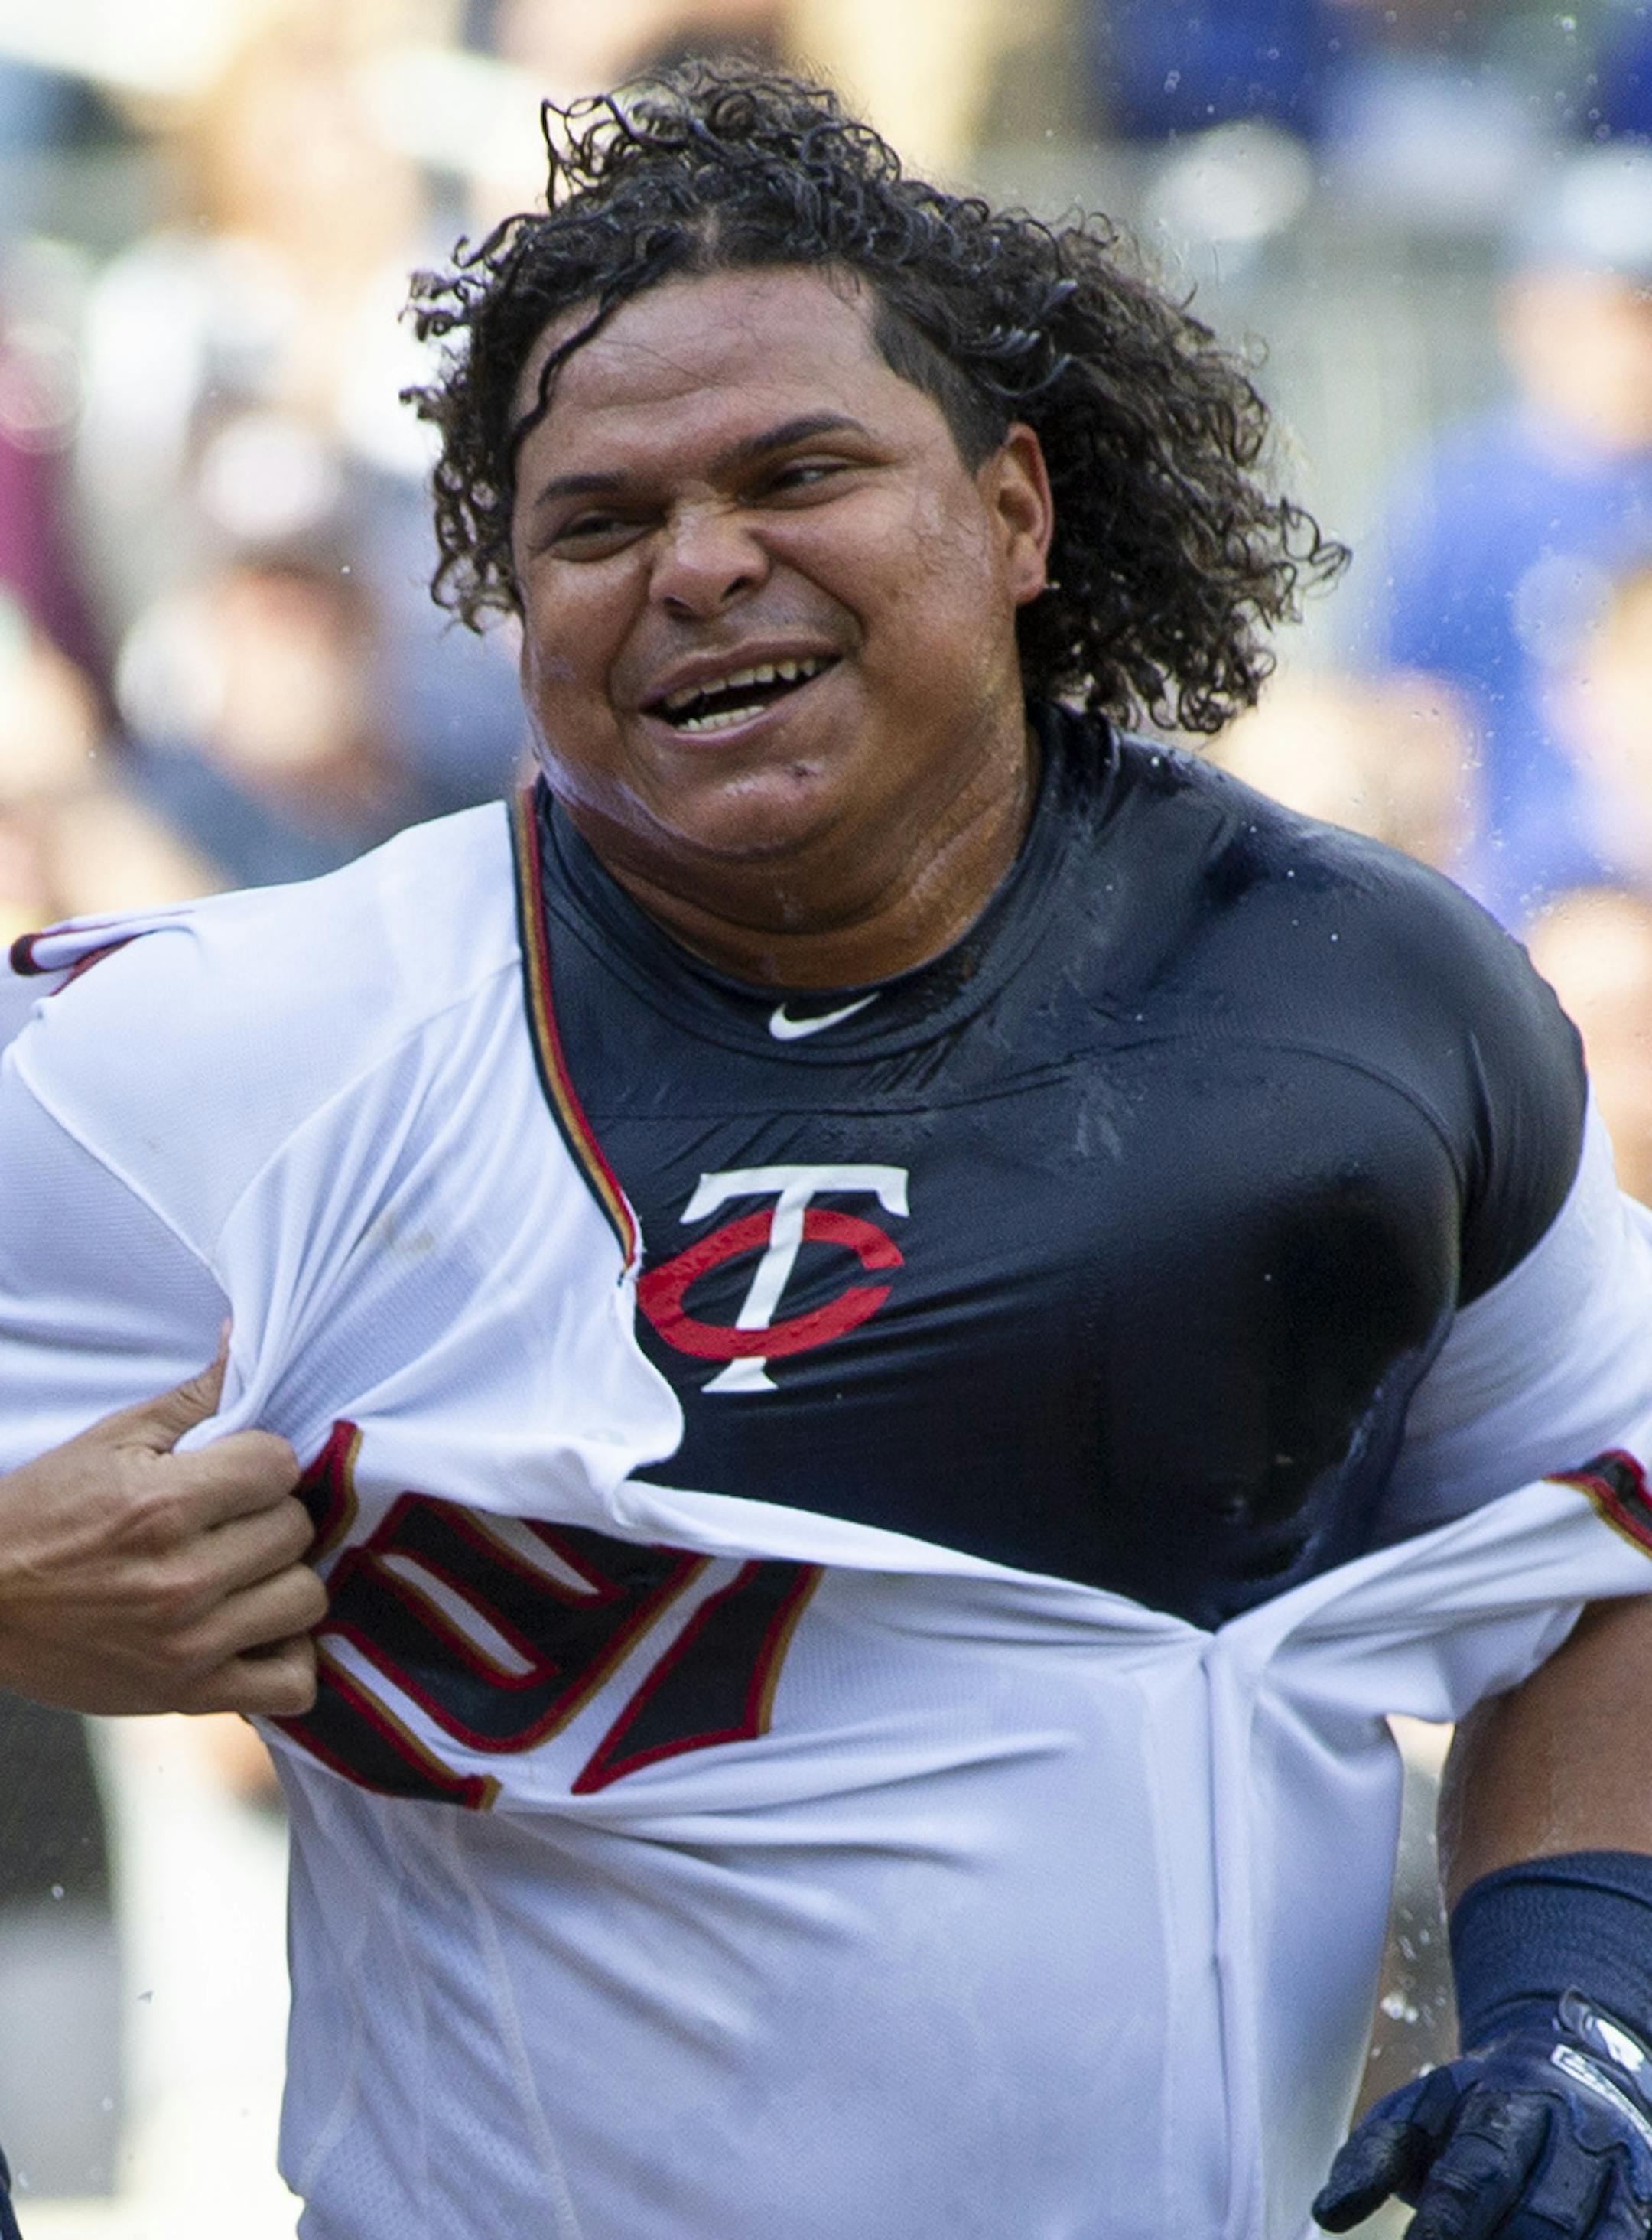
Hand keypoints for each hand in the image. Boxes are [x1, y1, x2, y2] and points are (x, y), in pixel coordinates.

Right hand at [0, 1344, 326, 1716]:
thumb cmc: (42, 1514)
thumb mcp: (109, 1441)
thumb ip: (192, 1397)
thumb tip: (245, 1340)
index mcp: (163, 1505)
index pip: (280, 1463)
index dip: (262, 1461)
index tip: (234, 1472)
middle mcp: (181, 1577)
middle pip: (296, 1529)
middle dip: (270, 1516)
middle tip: (231, 1523)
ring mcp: (188, 1644)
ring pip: (306, 1599)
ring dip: (283, 1582)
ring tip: (245, 1575)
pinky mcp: (187, 1696)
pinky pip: (290, 1686)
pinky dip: (287, 1660)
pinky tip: (258, 1632)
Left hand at [1315, 1993, 1651, 2239]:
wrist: (1571, 2068)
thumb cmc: (1474, 2113)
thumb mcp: (1420, 2112)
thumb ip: (1373, 2156)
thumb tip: (1327, 2213)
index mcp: (1509, 2102)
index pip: (1480, 2166)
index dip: (1452, 2216)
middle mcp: (1576, 2135)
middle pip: (1544, 2218)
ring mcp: (1622, 2175)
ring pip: (1601, 2237)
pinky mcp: (1648, 2205)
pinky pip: (1628, 2239)